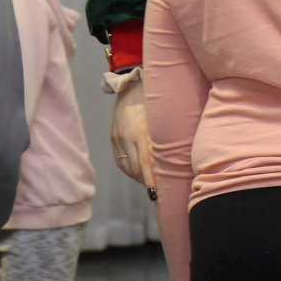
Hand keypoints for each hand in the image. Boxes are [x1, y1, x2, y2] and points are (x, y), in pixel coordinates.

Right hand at [111, 74, 156, 188]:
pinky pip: (119, 161)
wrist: (131, 87)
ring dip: (137, 176)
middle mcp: (126, 137)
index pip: (145, 162)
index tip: (154, 192)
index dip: (149, 179)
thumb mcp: (159, 120)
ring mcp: (117, 138)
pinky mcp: (112, 138)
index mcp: (139, 132)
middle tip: (155, 189)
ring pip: (126, 166)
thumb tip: (168, 160)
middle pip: (135, 167)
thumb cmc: (152, 102)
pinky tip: (137, 172)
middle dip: (144, 180)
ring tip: (147, 181)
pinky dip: (128, 169)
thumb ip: (161, 139)